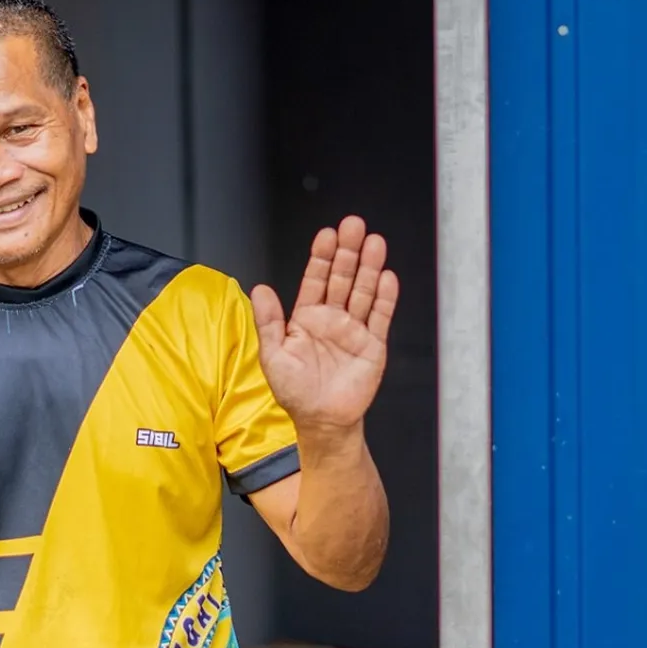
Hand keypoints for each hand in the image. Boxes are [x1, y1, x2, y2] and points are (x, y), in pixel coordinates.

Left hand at [250, 216, 398, 441]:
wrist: (322, 422)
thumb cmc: (296, 392)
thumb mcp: (273, 355)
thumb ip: (268, 321)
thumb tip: (259, 289)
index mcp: (307, 317)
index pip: (316, 279)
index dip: (322, 256)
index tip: (327, 234)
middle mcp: (332, 319)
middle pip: (342, 277)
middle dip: (348, 252)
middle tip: (354, 225)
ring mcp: (354, 330)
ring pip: (363, 291)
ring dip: (369, 267)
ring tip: (374, 243)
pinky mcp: (373, 345)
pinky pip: (380, 317)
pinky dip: (385, 298)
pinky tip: (387, 278)